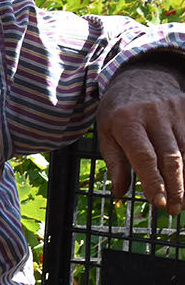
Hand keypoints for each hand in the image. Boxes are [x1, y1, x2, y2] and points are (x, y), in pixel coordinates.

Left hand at [97, 59, 184, 214]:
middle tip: (173, 209)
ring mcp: (176, 112)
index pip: (144, 157)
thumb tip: (119, 192)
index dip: (153, 181)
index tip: (157, 203)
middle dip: (175, 186)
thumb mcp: (106, 133)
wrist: (141, 75)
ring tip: (183, 201)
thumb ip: (115, 162)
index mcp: (127, 122)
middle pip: (171, 157)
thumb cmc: (118, 111)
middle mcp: (155, 116)